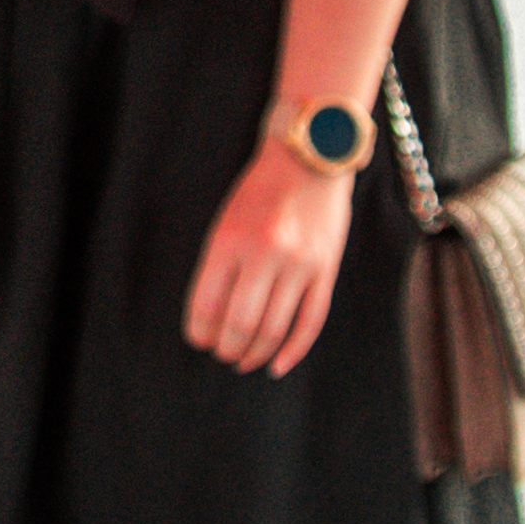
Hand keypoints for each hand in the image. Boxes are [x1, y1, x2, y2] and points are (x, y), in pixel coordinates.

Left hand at [184, 126, 359, 374]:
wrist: (310, 158)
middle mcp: (264, 253)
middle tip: (221, 353)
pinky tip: (277, 365)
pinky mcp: (325, 270)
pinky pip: (309, 322)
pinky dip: (292, 351)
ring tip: (243, 360)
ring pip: (274, 330)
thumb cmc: (260, 191)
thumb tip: (210, 321)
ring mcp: (299, 264)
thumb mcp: (226, 221)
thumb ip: (218, 268)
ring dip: (254, 354)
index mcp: (230, 240)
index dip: (200, 332)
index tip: (199, 340)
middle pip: (240, 324)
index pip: (207, 304)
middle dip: (226, 348)